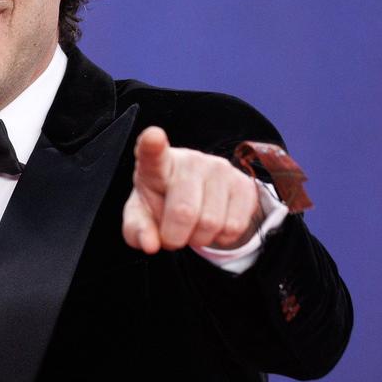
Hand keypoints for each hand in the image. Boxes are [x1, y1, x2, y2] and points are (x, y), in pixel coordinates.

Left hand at [122, 126, 262, 253]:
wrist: (196, 198)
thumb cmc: (161, 203)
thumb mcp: (141, 217)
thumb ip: (137, 231)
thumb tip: (150, 245)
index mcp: (156, 164)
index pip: (153, 153)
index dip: (152, 145)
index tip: (153, 136)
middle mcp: (190, 160)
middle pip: (184, 212)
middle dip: (175, 237)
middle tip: (172, 237)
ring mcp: (220, 169)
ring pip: (211, 223)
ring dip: (199, 239)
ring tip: (192, 228)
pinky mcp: (244, 184)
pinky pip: (234, 226)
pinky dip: (220, 238)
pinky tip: (212, 226)